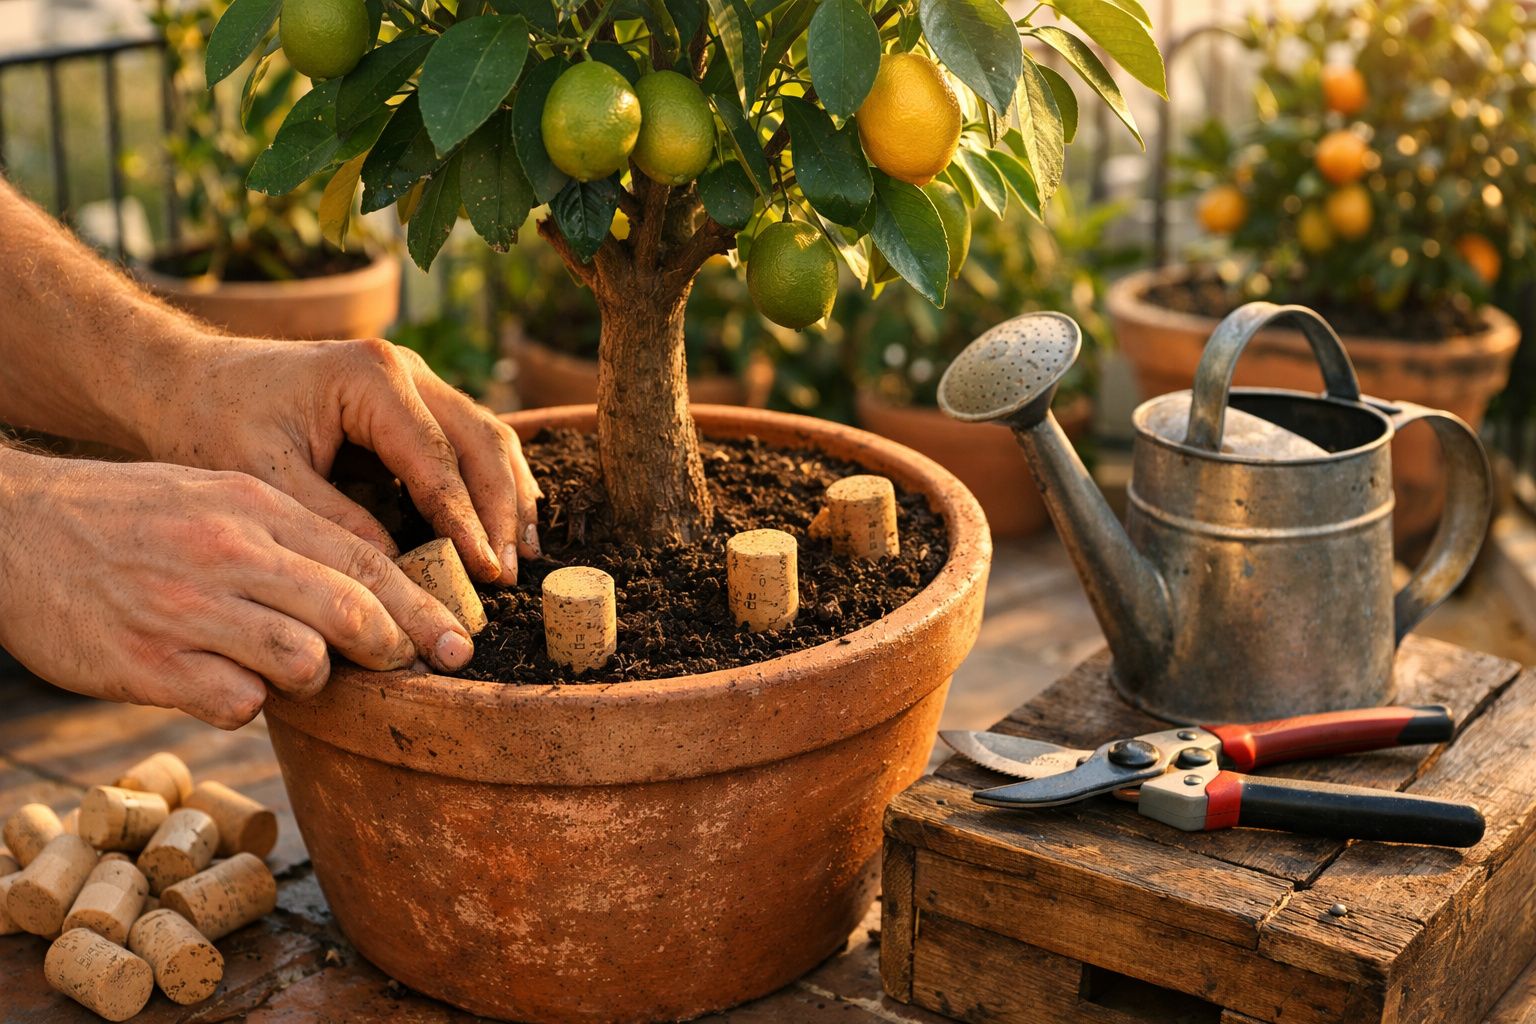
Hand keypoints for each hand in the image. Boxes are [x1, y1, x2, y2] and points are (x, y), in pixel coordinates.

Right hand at [0, 450, 474, 728]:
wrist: (12, 528)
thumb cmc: (129, 513)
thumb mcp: (215, 493)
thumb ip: (289, 535)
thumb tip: (367, 585)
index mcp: (252, 505)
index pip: (364, 558)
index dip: (420, 605)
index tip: (459, 642)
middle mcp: (227, 554)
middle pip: (349, 612)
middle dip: (395, 647)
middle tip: (409, 665)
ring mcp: (187, 610)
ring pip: (303, 663)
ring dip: (311, 677)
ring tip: (283, 664)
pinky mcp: (147, 663)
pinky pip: (238, 703)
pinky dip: (246, 703)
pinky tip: (220, 681)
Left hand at [146, 336, 541, 584]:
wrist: (188, 382)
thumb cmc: (214, 425)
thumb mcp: (265, 479)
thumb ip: (333, 521)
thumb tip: (398, 572)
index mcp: (371, 378)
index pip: (437, 460)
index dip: (465, 522)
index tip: (485, 574)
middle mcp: (405, 369)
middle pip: (481, 442)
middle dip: (501, 511)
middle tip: (508, 574)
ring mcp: (415, 380)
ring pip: (489, 436)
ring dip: (509, 497)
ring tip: (519, 557)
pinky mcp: (414, 401)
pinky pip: (471, 440)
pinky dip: (493, 484)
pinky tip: (504, 527)